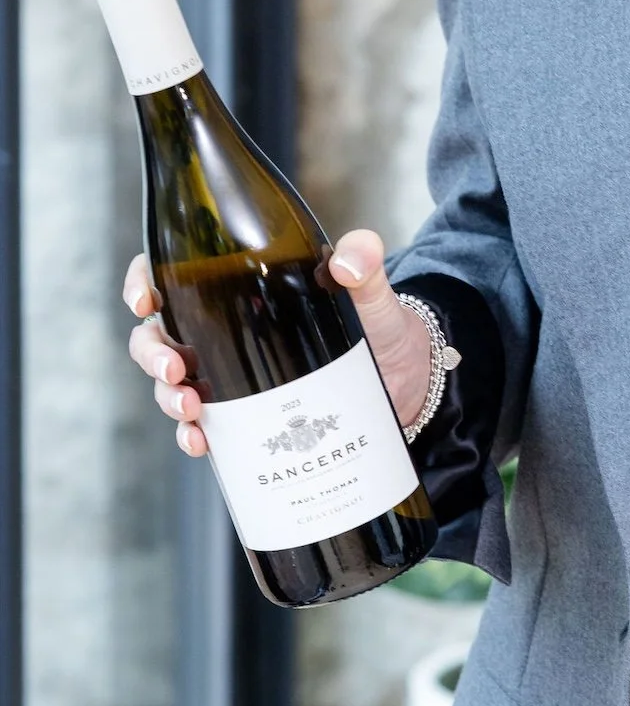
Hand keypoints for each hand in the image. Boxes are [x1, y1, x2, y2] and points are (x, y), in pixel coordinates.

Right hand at [124, 227, 433, 454]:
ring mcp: (232, 374)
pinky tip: (202, 443)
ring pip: (172, 383)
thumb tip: (347, 261)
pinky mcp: (247, 414)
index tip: (145, 298)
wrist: (408, 380)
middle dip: (152, 353)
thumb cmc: (382, 326)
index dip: (144, 281)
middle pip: (159, 335)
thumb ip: (365, 263)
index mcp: (240, 287)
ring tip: (191, 412)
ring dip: (167, 399)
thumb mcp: (373, 291)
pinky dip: (193, 436)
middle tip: (175, 370)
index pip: (173, 274)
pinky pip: (203, 426)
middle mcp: (226, 330)